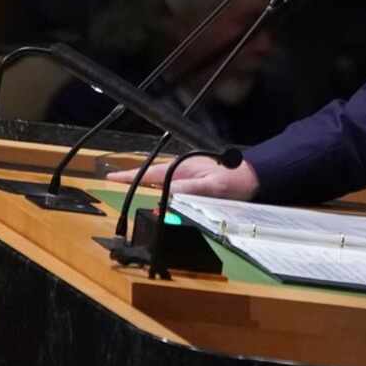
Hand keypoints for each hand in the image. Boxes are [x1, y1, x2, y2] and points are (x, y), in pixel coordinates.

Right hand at [107, 156, 259, 199]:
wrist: (255, 178)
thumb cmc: (234, 181)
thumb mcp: (208, 187)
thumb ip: (185, 191)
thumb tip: (162, 197)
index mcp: (182, 167)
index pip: (151, 173)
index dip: (130, 176)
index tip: (110, 177)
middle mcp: (183, 168)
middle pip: (153, 175)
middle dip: (134, 178)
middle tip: (115, 182)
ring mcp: (190, 174)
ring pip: (163, 179)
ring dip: (147, 183)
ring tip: (130, 187)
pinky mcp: (197, 181)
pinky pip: (173, 184)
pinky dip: (162, 188)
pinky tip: (160, 193)